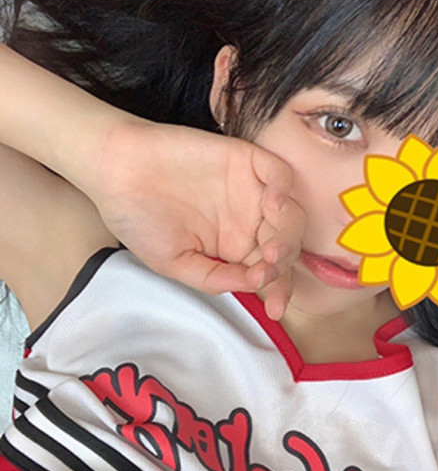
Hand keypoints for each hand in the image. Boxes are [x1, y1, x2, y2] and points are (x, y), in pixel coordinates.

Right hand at [88, 119, 305, 320]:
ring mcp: (248, 191)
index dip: (278, 291)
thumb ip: (214, 277)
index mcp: (233, 248)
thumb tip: (254, 285)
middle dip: (284, 265)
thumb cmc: (138, 216)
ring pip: (290, 214)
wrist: (115, 172)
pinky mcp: (244, 161)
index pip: (269, 272)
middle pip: (286, 246)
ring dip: (288, 234)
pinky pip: (279, 174)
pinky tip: (271, 206)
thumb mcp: (173, 262)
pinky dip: (282, 190)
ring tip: (271, 248)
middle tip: (267, 271)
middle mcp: (247, 221)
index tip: (275, 309)